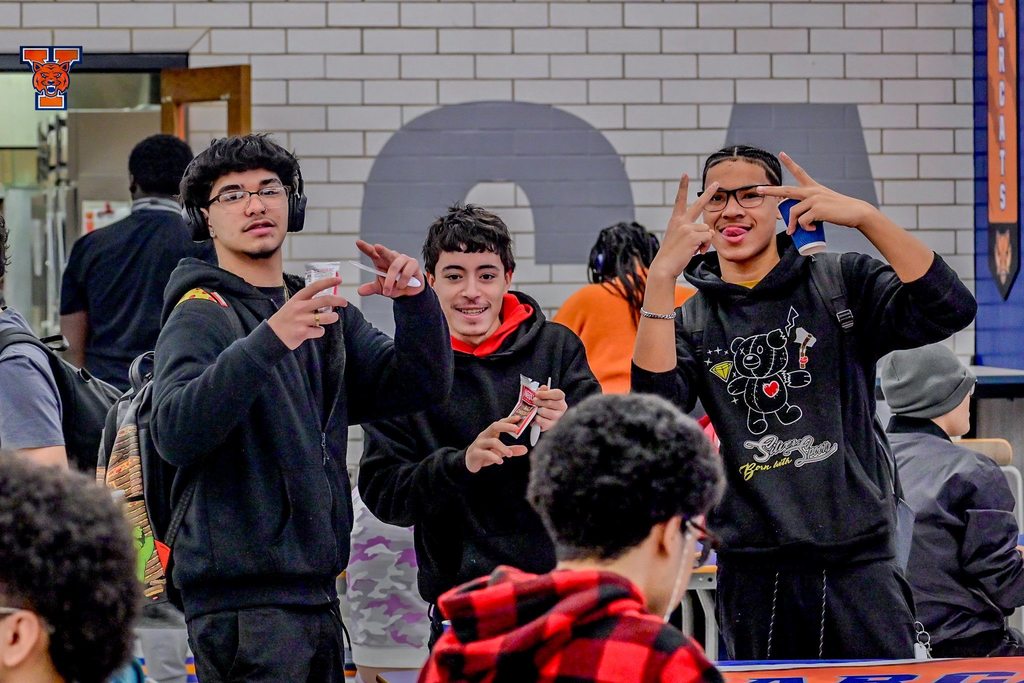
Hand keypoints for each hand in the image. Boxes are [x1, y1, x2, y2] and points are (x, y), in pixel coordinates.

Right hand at [267, 277, 347, 349]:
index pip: (315, 287)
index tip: (339, 279)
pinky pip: (320, 331)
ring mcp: (301, 320)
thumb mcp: (292, 306)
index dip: (328, 282)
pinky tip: (313, 331)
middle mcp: (299, 307)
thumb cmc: (285, 320)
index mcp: (297, 298)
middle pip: (324, 300)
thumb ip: (307, 303)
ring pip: (326, 317)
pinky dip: (319, 331)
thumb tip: (326, 301)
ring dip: (333, 317)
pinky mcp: (303, 332)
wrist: (271, 336)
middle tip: (344, 302)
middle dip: (338, 300)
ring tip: (333, 318)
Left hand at [355, 239, 425, 297]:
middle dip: (381, 250)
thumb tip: (360, 291)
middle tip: (376, 247)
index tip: (358, 242)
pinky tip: (401, 286)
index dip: (366, 247)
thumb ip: (371, 288)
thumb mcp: (381, 288)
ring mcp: (403, 259)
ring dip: (391, 280)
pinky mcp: (413, 263)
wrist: (409, 293)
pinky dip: (403, 280)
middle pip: (386, 253)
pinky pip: (407, 271)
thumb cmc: (394, 286)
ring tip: (389, 291)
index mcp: (381, 261)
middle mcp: (392, 257)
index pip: (373, 253)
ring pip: (395, 266)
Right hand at [465, 417, 528, 472]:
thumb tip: (525, 449)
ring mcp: (479, 444)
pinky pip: (486, 453)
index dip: (509, 420)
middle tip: (517, 429)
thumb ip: (511, 450)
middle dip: (506, 426)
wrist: (469, 462)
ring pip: (493, 442)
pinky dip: (494, 457)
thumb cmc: (485, 453)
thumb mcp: (499, 451)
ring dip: (503, 447)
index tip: (518, 418)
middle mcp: (484, 436)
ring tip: (510, 454)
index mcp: (490, 433)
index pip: (500, 423)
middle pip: (495, 426)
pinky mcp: (475, 453)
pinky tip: (500, 461)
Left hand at [533, 385, 566, 431]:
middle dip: (539, 401)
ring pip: (545, 412)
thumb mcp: (543, 395)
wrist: (543, 416)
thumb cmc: (544, 403)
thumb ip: (543, 390)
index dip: (546, 393)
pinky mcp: (551, 426)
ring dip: (538, 410)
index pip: (557, 394)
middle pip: (550, 403)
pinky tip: (536, 417)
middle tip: (533, 401)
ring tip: (536, 410)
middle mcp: (562, 408)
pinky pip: (542, 421)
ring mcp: (558, 417)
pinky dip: (537, 419)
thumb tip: (543, 387)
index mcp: (560, 398)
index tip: (537, 393)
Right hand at [649, 174, 718, 279]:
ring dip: (704, 241)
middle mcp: (681, 221)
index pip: (680, 201)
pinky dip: (705, 247)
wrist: (664, 266)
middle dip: (709, 192)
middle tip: (717, 183)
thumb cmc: (672, 256)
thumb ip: (693, 232)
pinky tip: (695, 252)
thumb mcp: (680, 240)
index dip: (682, 187)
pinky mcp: (694, 235)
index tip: (684, 175)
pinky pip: (708, 238)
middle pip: (699, 204)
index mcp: (675, 221)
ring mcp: (687, 227)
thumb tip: (709, 233)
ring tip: (694, 250)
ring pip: (707, 230)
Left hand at [757, 152, 875, 233]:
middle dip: (771, 190)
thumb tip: (795, 221)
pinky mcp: (818, 209)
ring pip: (793, 212)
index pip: (800, 172)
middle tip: (758, 189)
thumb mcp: (823, 205)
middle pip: (786, 190)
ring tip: (795, 232)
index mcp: (814, 188)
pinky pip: (802, 221)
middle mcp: (812, 191)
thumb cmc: (839, 212)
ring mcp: (814, 199)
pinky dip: (804, 227)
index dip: (790, 163)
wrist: (856, 213)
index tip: (781, 153)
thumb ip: (809, 209)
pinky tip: (812, 228)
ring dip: (793, 225)